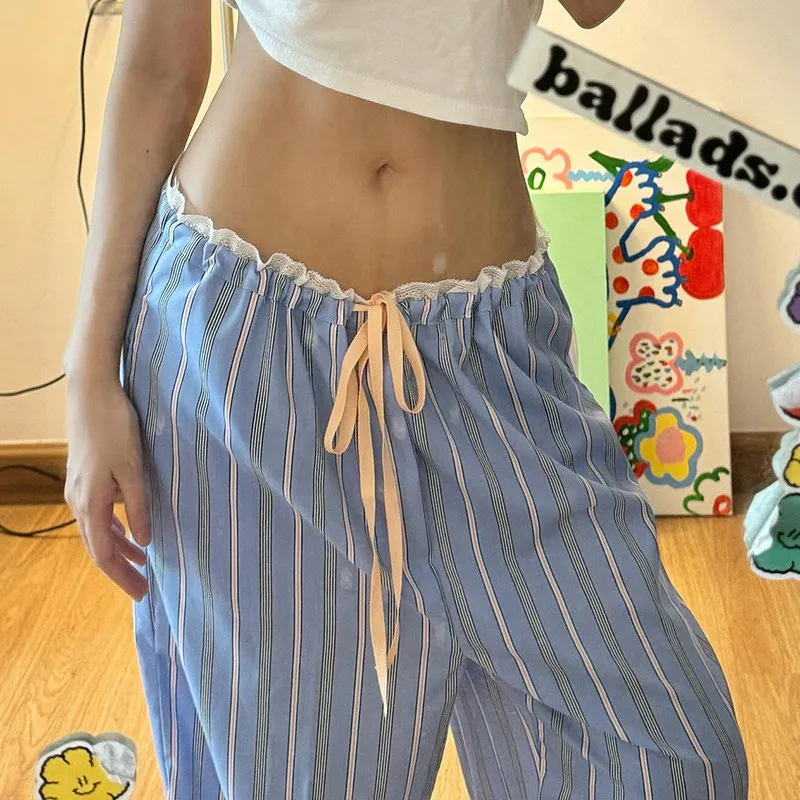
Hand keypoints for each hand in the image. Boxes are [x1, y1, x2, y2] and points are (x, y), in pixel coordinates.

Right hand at [64, 374, 150, 599]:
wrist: (91, 394)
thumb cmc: (115, 428)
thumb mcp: (134, 469)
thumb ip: (139, 507)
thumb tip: (144, 541)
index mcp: (90, 503)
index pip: (104, 554)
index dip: (122, 576)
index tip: (142, 593)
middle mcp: (79, 501)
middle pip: (99, 547)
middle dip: (121, 569)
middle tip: (144, 586)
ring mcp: (79, 489)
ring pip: (98, 531)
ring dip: (119, 548)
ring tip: (142, 562)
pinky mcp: (84, 477)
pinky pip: (98, 514)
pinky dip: (114, 528)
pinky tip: (129, 530)